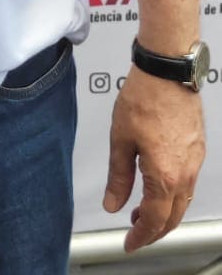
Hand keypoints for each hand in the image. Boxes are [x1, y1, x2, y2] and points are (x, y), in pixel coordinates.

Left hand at [104, 64, 204, 251]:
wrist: (167, 70)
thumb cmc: (144, 97)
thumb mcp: (121, 139)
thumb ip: (118, 176)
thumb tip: (113, 202)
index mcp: (164, 176)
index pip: (155, 220)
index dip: (141, 236)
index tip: (130, 242)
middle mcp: (185, 173)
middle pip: (173, 217)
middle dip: (154, 230)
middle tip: (136, 231)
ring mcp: (195, 161)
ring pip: (183, 201)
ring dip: (165, 212)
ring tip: (142, 208)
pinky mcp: (198, 149)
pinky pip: (188, 182)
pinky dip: (173, 193)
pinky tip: (158, 184)